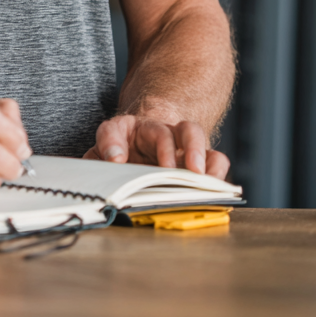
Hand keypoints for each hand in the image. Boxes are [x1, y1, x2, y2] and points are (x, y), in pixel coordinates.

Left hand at [83, 114, 229, 178]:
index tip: (115, 160)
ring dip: (195, 151)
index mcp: (125, 131)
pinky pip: (215, 158)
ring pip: (191, 133)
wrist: (147, 147)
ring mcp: (179, 144)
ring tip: (196, 173)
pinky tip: (215, 186)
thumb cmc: (124, 152)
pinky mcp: (199, 161)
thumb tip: (106, 169)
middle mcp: (154, 132)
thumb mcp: (103, 155)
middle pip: (161, 130)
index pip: (114, 131)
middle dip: (165, 149)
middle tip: (166, 169)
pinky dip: (217, 170)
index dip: (113, 144)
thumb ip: (98, 160)